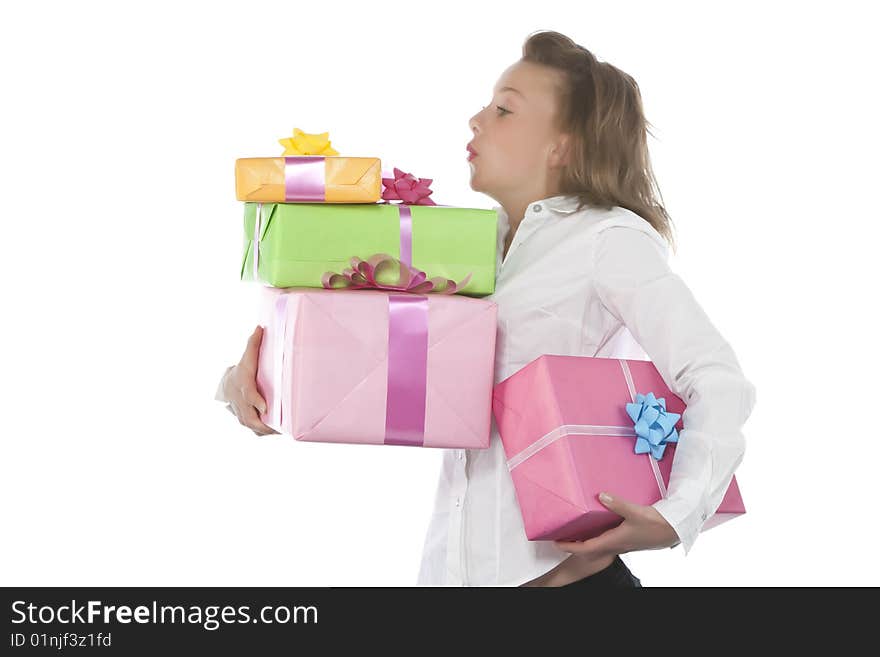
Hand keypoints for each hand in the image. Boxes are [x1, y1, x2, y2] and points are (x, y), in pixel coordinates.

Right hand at [222, 325, 278, 436]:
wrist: (228, 385)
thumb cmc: (242, 370)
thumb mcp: (247, 357)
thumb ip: (254, 344)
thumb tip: (260, 327)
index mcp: (244, 387)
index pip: (250, 396)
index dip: (257, 402)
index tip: (266, 408)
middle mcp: (242, 404)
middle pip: (252, 418)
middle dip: (266, 424)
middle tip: (283, 427)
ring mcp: (242, 415)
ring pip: (254, 427)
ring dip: (268, 431)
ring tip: (285, 431)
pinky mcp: (245, 421)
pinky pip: (255, 431)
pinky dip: (265, 433)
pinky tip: (278, 432)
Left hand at [553, 491, 679, 559]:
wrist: (676, 529)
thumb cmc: (657, 524)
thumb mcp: (636, 512)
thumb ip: (617, 503)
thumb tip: (601, 495)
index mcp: (615, 540)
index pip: (587, 547)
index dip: (570, 546)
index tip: (557, 542)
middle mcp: (617, 544)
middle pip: (590, 548)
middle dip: (574, 544)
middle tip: (562, 536)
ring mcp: (623, 542)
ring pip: (599, 544)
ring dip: (586, 539)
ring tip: (575, 530)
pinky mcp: (629, 538)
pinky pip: (608, 539)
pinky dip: (598, 535)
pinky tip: (598, 524)